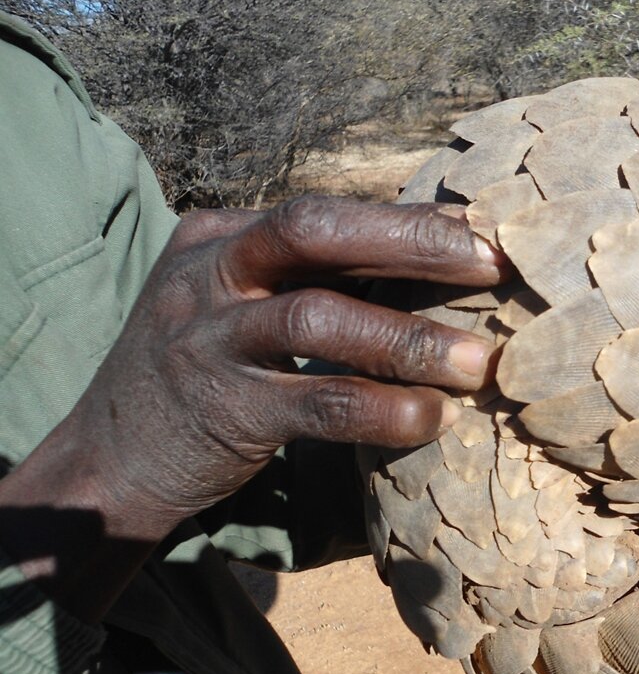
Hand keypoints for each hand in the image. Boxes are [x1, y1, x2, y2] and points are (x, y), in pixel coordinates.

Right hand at [0, 196, 505, 618]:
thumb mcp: (239, 305)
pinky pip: (315, 402)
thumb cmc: (205, 374)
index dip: (409, 221)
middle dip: (412, 243)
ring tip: (479, 364)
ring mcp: (207, 339)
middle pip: (316, 232)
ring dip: (409, 339)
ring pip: (318, 317)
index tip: (484, 235)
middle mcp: (208, 273)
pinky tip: (431, 419)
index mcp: (220, 236)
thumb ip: (312, 281)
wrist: (109, 460)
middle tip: (494, 266)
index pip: (325, 213)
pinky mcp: (221, 409)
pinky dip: (380, 409)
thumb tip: (434, 263)